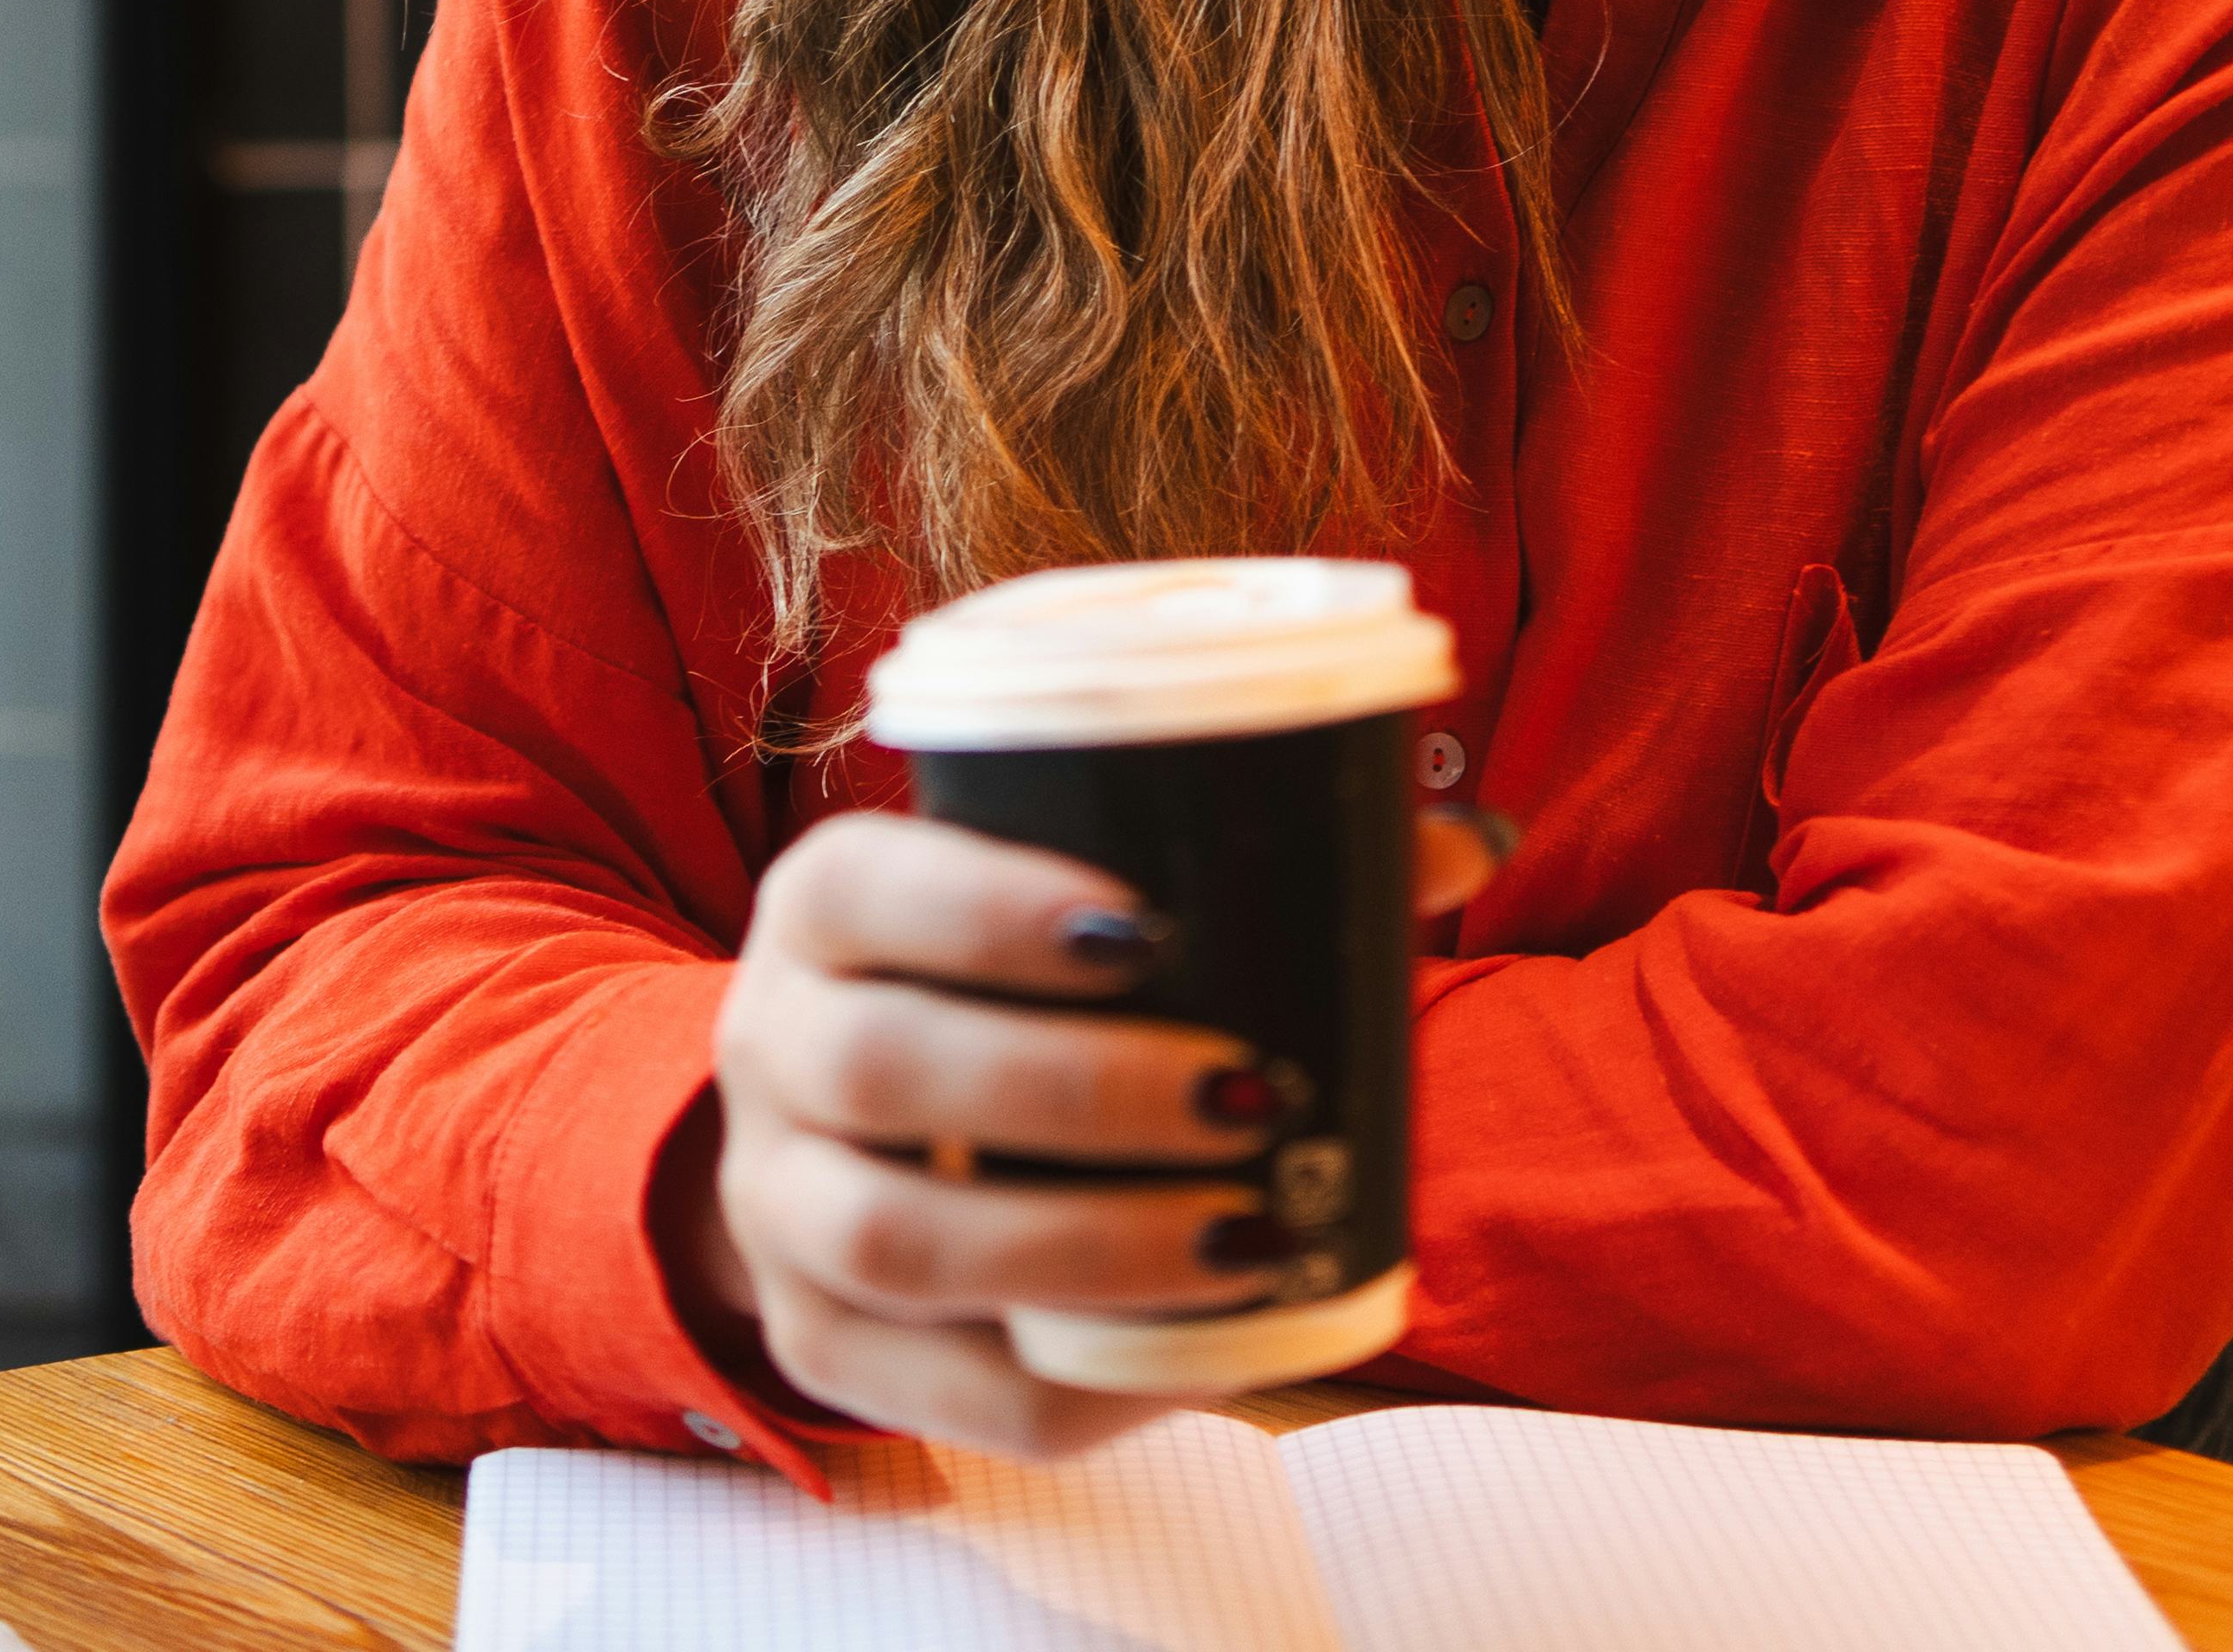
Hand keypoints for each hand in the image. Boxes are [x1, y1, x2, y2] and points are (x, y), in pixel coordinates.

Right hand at [669, 804, 1516, 1461]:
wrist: (835, 1126)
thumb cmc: (997, 988)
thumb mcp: (1058, 905)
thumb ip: (1242, 868)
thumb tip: (1464, 840)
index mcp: (820, 910)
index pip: (865, 888)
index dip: (991, 908)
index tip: (1151, 933)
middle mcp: (767, 1047)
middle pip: (882, 1068)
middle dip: (1075, 1090)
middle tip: (1245, 1097)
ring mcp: (776, 1208)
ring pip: (894, 1241)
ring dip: (1084, 1246)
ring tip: (1246, 1239)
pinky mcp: (817, 1342)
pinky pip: (936, 1391)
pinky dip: (1076, 1386)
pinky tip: (1197, 1360)